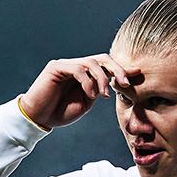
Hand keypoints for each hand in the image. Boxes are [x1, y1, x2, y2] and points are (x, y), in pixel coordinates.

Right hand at [19, 53, 139, 129]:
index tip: (137, 75)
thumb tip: (117, 81)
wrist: (39, 118)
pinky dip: (88, 82)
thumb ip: (99, 90)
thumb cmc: (60, 112)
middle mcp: (76, 66)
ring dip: (102, 79)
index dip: (121, 69)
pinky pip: (78, 69)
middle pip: (102, 58)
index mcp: (84, 74)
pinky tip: (91, 94)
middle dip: (117, 69)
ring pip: (91, 62)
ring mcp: (66, 64)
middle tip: (125, 83)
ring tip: (103, 95)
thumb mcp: (86, 102)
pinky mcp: (56, 67)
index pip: (105, 65)